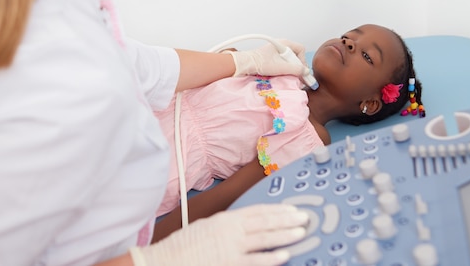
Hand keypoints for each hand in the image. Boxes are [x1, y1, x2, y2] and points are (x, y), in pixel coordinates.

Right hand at [130, 204, 307, 265]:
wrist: (165, 260)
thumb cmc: (184, 246)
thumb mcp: (208, 227)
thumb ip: (227, 226)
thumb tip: (246, 227)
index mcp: (226, 218)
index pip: (258, 210)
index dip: (277, 210)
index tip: (291, 209)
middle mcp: (231, 229)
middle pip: (265, 221)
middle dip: (287, 220)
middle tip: (304, 218)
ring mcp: (231, 246)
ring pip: (265, 238)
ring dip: (284, 235)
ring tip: (301, 233)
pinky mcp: (229, 263)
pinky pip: (255, 260)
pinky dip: (270, 257)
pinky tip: (284, 255)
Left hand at [230, 39, 308, 76]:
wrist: (246, 64)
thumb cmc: (261, 63)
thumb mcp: (282, 67)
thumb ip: (296, 69)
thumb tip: (306, 72)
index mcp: (284, 43)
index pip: (301, 49)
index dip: (303, 60)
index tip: (302, 70)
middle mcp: (281, 45)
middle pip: (295, 55)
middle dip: (297, 66)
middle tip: (297, 75)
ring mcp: (276, 51)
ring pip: (289, 60)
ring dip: (291, 68)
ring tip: (288, 75)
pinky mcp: (271, 57)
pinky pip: (283, 62)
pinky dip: (285, 68)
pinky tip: (282, 74)